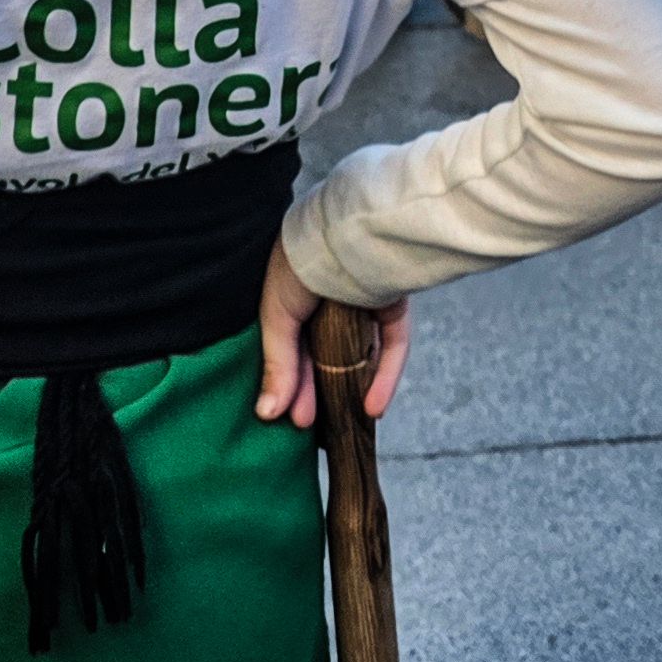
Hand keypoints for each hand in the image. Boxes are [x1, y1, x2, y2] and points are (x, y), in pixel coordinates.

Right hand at [253, 248, 406, 427]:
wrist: (347, 235)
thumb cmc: (302, 264)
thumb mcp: (278, 317)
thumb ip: (279, 365)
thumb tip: (268, 413)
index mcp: (295, 295)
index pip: (292, 349)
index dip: (292, 383)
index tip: (290, 417)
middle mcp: (329, 299)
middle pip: (326, 356)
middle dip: (319, 392)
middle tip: (314, 426)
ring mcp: (363, 303)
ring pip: (359, 354)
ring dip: (352, 389)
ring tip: (346, 425)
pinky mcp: (392, 306)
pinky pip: (391, 346)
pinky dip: (384, 377)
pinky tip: (374, 407)